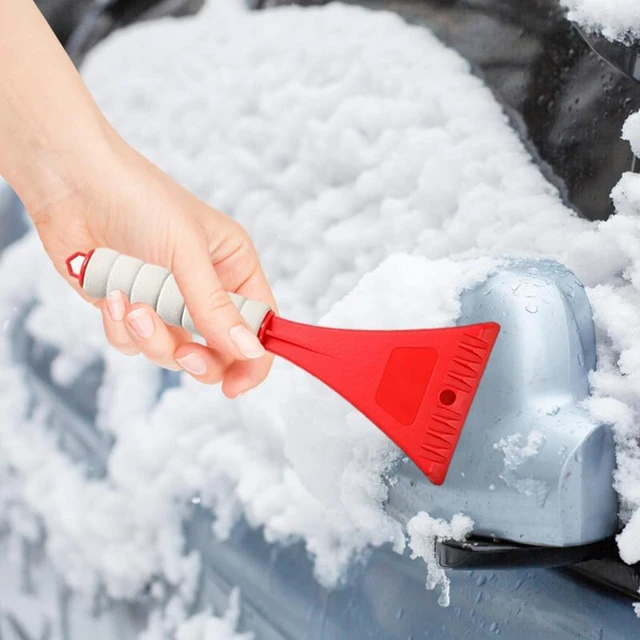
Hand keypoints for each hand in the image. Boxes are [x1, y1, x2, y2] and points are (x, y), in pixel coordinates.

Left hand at [29, 139, 276, 397]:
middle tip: (183, 353)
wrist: (72, 181)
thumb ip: (216, 307)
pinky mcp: (131, 310)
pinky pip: (133, 343)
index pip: (259, 325)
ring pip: (172, 353)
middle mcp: (205, 290)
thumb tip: (249, 352)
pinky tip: (110, 296)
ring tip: (132, 307)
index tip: (235, 385)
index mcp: (234, 269)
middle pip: (218, 351)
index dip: (253, 359)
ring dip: (151, 338)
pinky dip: (121, 328)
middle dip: (198, 359)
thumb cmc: (139, 198)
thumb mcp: (187, 252)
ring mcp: (167, 302)